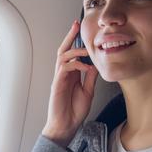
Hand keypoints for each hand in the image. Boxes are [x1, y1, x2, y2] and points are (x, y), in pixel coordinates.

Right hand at [42, 20, 98, 146]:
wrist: (66, 126)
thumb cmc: (74, 111)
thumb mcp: (88, 91)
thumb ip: (90, 78)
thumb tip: (95, 64)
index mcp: (71, 75)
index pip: (72, 53)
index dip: (75, 41)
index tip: (80, 28)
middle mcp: (63, 74)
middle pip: (63, 50)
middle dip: (69, 36)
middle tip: (76, 25)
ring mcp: (59, 79)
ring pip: (62, 57)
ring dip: (74, 50)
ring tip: (86, 49)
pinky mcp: (57, 85)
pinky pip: (64, 69)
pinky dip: (76, 65)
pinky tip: (85, 67)